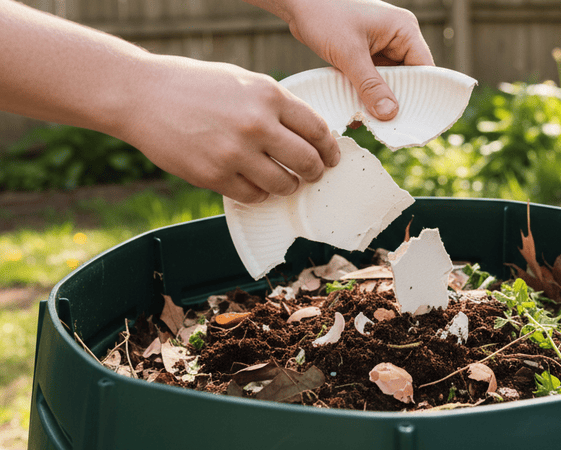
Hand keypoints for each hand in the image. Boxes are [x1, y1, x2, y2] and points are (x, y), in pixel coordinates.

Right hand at [119, 55, 340, 203]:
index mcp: (269, 95)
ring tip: (283, 180)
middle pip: (307, 161)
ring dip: (288, 186)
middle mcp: (257, 124)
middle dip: (315, 172)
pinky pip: (253, 196)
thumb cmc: (195, 86)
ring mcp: (235, 152)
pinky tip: (254, 184)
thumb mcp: (244, 81)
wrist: (142, 95)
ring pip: (283, 184)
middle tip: (312, 174)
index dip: (329, 148)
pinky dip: (259, 194)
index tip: (330, 157)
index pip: (317, 130)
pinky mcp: (214, 176)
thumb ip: (276, 106)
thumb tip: (309, 135)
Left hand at [255, 0, 434, 120]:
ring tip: (372, 122)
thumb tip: (390, 114)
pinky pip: (372, 81)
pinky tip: (357, 113)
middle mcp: (397, 38)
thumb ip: (370, 85)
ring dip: (379, 101)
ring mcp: (381, 47)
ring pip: (388, 83)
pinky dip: (366, 95)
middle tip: (390, 127)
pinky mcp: (365, 55)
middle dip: (397, 102)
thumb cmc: (324, 15)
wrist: (297, 3)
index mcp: (404, 30)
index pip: (424, 69)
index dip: (422, 95)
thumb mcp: (349, 53)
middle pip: (408, 79)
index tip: (416, 121)